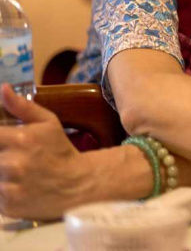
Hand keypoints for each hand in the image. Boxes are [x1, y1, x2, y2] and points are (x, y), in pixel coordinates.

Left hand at [0, 84, 86, 218]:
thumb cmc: (60, 150)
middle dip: (0, 154)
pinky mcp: (7, 205)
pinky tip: (15, 184)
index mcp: (19, 140)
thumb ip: (22, 106)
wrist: (78, 184)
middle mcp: (11, 163)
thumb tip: (3, 88)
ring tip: (15, 169)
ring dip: (0, 171)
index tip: (4, 140)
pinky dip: (2, 188)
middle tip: (10, 155)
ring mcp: (8, 187)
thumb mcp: (48, 123)